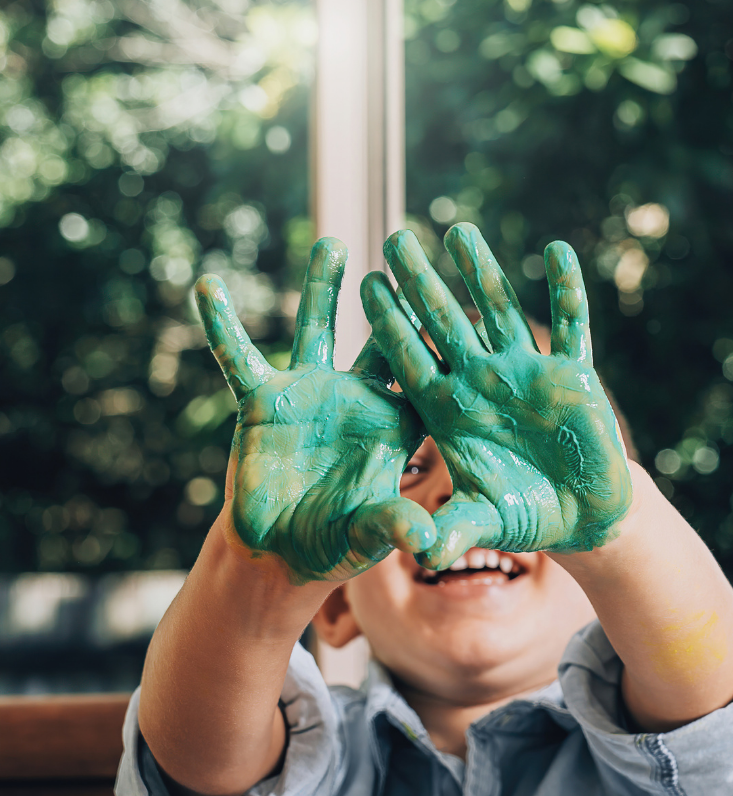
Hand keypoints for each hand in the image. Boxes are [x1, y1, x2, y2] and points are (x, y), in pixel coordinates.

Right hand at [196, 238, 434, 584]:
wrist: (282, 551)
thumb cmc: (340, 543)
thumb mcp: (371, 534)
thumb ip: (396, 527)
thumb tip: (426, 540)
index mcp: (397, 424)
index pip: (425, 375)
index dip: (439, 344)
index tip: (461, 304)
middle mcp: (358, 398)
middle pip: (379, 337)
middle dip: (391, 298)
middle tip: (407, 246)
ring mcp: (311, 393)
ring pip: (319, 330)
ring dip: (322, 288)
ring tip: (332, 243)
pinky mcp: (264, 401)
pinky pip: (240, 358)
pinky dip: (223, 325)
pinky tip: (208, 285)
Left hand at [360, 223, 632, 568]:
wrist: (580, 515)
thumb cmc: (525, 516)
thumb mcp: (485, 523)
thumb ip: (454, 530)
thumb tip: (420, 551)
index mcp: (452, 412)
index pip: (413, 361)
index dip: (392, 326)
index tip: (367, 286)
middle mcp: (484, 383)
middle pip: (447, 324)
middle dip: (423, 284)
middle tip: (396, 239)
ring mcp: (528, 375)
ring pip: (502, 313)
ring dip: (483, 273)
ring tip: (459, 231)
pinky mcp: (574, 376)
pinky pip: (573, 327)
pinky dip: (569, 290)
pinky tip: (558, 251)